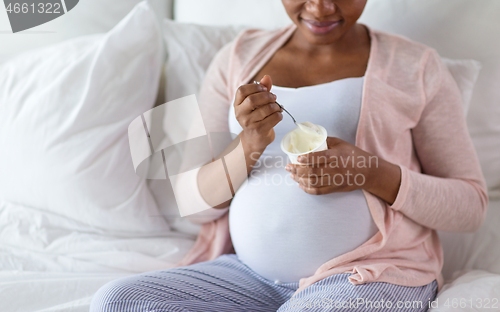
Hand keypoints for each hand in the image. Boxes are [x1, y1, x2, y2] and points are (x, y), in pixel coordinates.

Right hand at [235, 75, 282, 152]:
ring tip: (277, 107)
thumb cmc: (257, 117)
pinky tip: (278, 115)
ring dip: (275, 106)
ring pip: (266, 109)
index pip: (241, 91)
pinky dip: (279, 115)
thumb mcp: (257, 103)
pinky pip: (274, 118)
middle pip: (252, 99)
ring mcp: (249, 123)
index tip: (264, 88)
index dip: (255, 87)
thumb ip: (262, 89)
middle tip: (274, 97)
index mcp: (237, 105)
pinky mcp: (259, 130)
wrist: (255, 138)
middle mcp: (240, 114)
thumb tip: (267, 77)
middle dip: (267, 96)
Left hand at [285, 137, 400, 203]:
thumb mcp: (342, 144)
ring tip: (292, 175)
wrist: (369, 171)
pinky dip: (308, 189)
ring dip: (300, 180)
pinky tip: (301, 185)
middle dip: (297, 170)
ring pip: (314, 182)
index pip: (320, 157)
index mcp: (337, 156)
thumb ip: (326, 140)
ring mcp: (335, 180)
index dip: (307, 159)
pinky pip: (319, 191)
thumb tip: (310, 137)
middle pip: (313, 172)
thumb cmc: (354, 155)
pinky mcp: (336, 188)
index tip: (297, 158)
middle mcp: (336, 169)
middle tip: (288, 167)